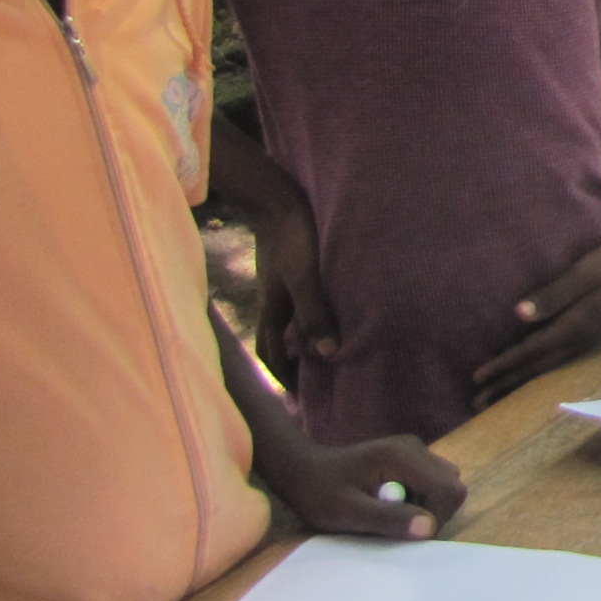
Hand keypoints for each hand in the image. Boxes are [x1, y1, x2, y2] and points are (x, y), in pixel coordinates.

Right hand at [251, 197, 339, 371]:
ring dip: (296, 343)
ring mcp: (275, 288)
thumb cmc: (292, 237)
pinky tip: (321, 315)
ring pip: (282, 325)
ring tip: (319, 355)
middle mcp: (270, 304)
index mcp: (272, 312)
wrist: (275, 198)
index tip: (303, 401)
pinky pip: (290, 306)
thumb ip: (315, 314)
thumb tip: (329, 354)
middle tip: (310, 385)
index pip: (273, 357)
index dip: (286, 380)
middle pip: (273, 345)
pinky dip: (302, 319)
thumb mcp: (305, 277)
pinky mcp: (285, 271)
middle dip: (288, 367)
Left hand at [256, 430, 466, 537]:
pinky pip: (431, 481)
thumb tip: (429, 529)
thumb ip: (389, 518)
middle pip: (451, 485)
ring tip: (390, 513)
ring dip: (426, 506)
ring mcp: (413, 450)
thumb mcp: (348, 512)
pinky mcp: (408, 457)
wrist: (299, 468)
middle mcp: (415, 447)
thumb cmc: (318, 492)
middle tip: (397, 523)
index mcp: (402, 457)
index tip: (407, 533)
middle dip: (433, 512)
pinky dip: (419, 499)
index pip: (448, 489)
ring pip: (444, 483)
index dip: (437, 517)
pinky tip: (389, 503)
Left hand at [474, 229, 600, 405]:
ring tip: (496, 398)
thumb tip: (519, 315)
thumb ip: (553, 294)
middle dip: (506, 385)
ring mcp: (588, 340)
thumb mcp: (584, 273)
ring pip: (548, 368)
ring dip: (520, 384)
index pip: (530, 351)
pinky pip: (558, 361)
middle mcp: (580, 340)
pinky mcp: (591, 335)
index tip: (477, 378)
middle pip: (537, 368)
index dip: (503, 364)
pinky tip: (530, 375)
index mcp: (575, 326)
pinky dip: (538, 372)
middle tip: (477, 403)